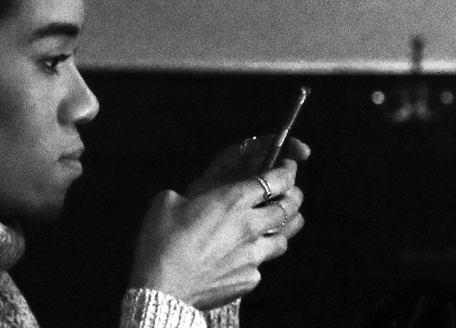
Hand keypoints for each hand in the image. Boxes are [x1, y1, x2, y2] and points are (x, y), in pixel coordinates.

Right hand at [129, 138, 306, 309]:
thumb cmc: (161, 242)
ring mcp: (253, 256)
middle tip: (292, 193)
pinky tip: (245, 259)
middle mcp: (250, 226)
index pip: (275, 180)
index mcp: (232, 200)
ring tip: (277, 226)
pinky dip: (257, 259)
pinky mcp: (249, 279)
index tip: (287, 167)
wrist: (163, 287)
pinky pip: (261, 266)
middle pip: (289, 208)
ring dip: (283, 229)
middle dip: (294, 196)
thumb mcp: (167, 203)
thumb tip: (187, 202)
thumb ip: (188, 197)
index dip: (286, 172)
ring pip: (284, 239)